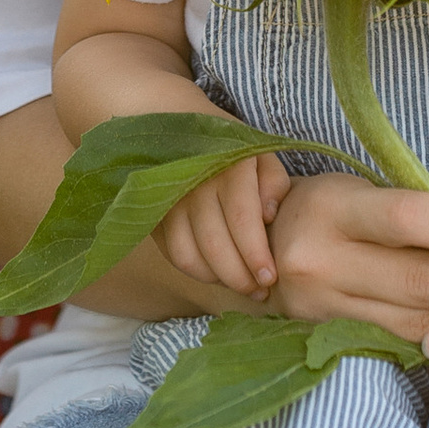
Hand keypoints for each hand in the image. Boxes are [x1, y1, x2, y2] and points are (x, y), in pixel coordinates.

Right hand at [156, 153, 289, 297]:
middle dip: (239, 278)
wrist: (187, 137)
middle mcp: (194, 183)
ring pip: (189, 256)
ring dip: (217, 279)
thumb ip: (273, 182)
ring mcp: (170, 199)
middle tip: (259, 291)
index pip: (241, 219)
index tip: (269, 278)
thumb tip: (268, 215)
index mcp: (228, 166)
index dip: (255, 254)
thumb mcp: (262, 157)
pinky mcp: (155, 213)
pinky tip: (217, 273)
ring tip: (240, 284)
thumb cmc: (235, 154)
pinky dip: (196, 271)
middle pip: (214, 245)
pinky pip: (173, 254)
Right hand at [266, 175, 428, 336]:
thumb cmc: (324, 210)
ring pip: (415, 319)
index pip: (408, 218)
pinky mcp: (329, 339)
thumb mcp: (364, 190)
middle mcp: (321, 261)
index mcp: (333, 209)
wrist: (254, 254)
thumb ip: (424, 202)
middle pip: (419, 278)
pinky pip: (401, 340)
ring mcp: (323, 308)